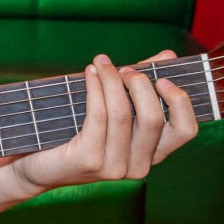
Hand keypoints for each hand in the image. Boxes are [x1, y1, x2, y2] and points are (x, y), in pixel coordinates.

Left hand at [10, 51, 196, 194]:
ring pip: (123, 114)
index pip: (185, 131)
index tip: (162, 78)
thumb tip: (167, 56)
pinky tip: (89, 73)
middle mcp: (139, 166)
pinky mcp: (89, 161)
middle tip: (122, 68)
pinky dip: (95, 89)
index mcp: (152, 154)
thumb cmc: (78, 133)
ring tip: (101, 63)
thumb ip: (140, 85)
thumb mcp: (114, 109)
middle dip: (140, 85)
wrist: (38, 165)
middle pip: (154, 118)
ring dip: (112, 81)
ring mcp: (114, 168)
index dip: (180, 102)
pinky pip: (98, 117)